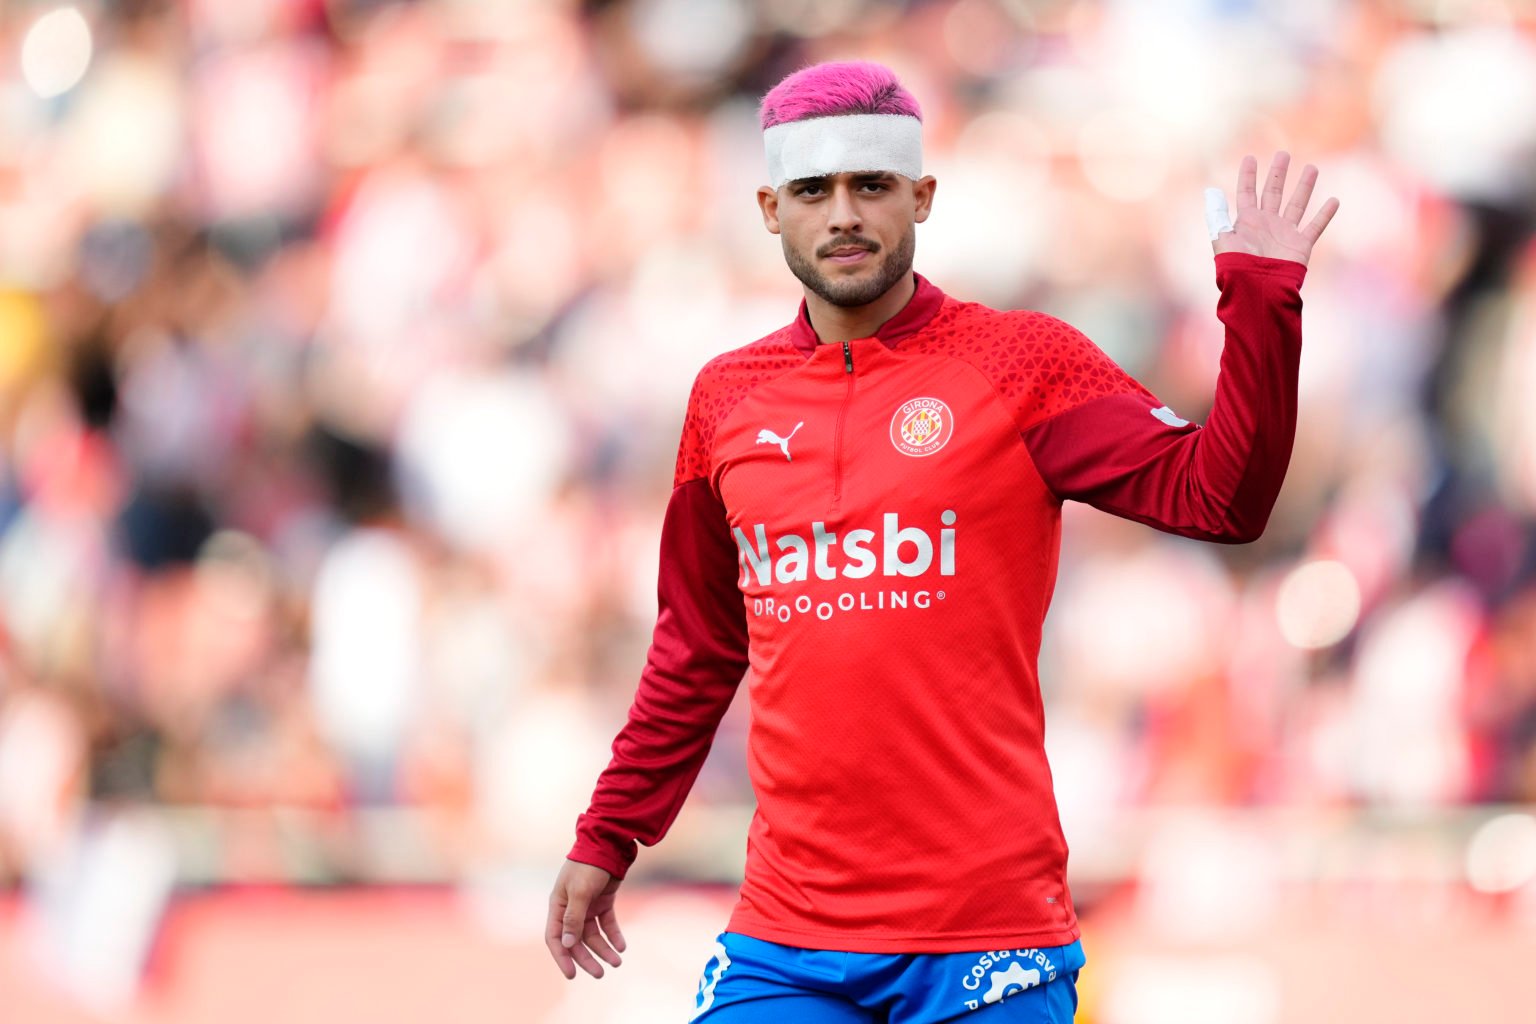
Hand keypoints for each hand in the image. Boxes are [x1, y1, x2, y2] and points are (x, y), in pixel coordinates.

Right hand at [546, 859, 626, 979]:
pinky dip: (614, 935)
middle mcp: (570, 908)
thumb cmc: (588, 866)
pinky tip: (622, 946)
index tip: (572, 975)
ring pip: (594, 935)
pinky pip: (607, 924)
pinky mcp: (603, 902)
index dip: (562, 957)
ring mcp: (587, 905)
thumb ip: (574, 918)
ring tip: (618, 961)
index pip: (555, 938)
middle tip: (601, 973)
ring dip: (604, 949)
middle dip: (587, 958)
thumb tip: (567, 944)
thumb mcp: (580, 892)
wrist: (609, 843)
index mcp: (558, 906)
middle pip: (576, 941)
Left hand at [1207, 151, 1338, 265]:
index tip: (1250, 158)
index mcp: (1246, 222)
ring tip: (1312, 168)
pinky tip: (1334, 201)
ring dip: (1304, 186)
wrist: (1257, 289)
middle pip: (1273, 193)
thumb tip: (1211, 191)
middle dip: (1278, 174)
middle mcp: (1266, 224)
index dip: (1247, 176)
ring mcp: (1285, 233)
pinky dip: (1325, 214)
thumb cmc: (1237, 267)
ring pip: (1297, 204)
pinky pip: (1315, 226)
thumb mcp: (1223, 239)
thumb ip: (1218, 215)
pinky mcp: (1300, 245)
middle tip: (1283, 155)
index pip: (1247, 193)